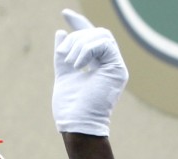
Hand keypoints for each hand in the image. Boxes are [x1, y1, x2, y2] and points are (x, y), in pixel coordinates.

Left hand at [52, 8, 127, 135]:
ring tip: (70, 64)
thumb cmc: (70, 109)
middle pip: (95, 33)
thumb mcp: (63, 76)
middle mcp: (110, 63)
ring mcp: (115, 65)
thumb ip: (63, 56)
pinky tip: (78, 65)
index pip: (91, 36)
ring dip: (79, 45)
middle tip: (63, 55)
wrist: (77, 126)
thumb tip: (60, 33)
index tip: (64, 13)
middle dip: (75, 38)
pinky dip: (87, 50)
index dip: (79, 23)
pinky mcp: (117, 68)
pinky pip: (104, 43)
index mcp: (98, 64)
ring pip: (100, 35)